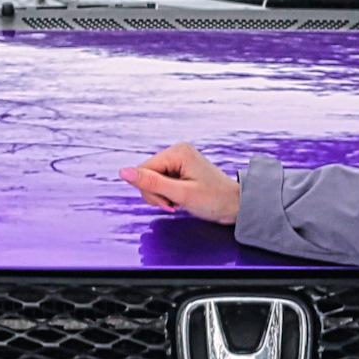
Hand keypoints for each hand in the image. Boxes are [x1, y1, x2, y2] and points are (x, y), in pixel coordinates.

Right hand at [118, 142, 241, 224]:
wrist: (236, 206)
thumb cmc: (214, 200)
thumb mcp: (181, 194)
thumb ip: (151, 184)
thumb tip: (123, 172)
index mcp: (177, 152)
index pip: (143, 170)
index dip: (150, 190)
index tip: (168, 203)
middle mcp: (177, 152)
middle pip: (146, 175)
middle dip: (156, 194)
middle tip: (174, 204)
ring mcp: (179, 161)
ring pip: (152, 181)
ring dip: (162, 197)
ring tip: (179, 203)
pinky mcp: (180, 170)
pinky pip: (161, 183)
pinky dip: (167, 195)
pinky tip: (180, 200)